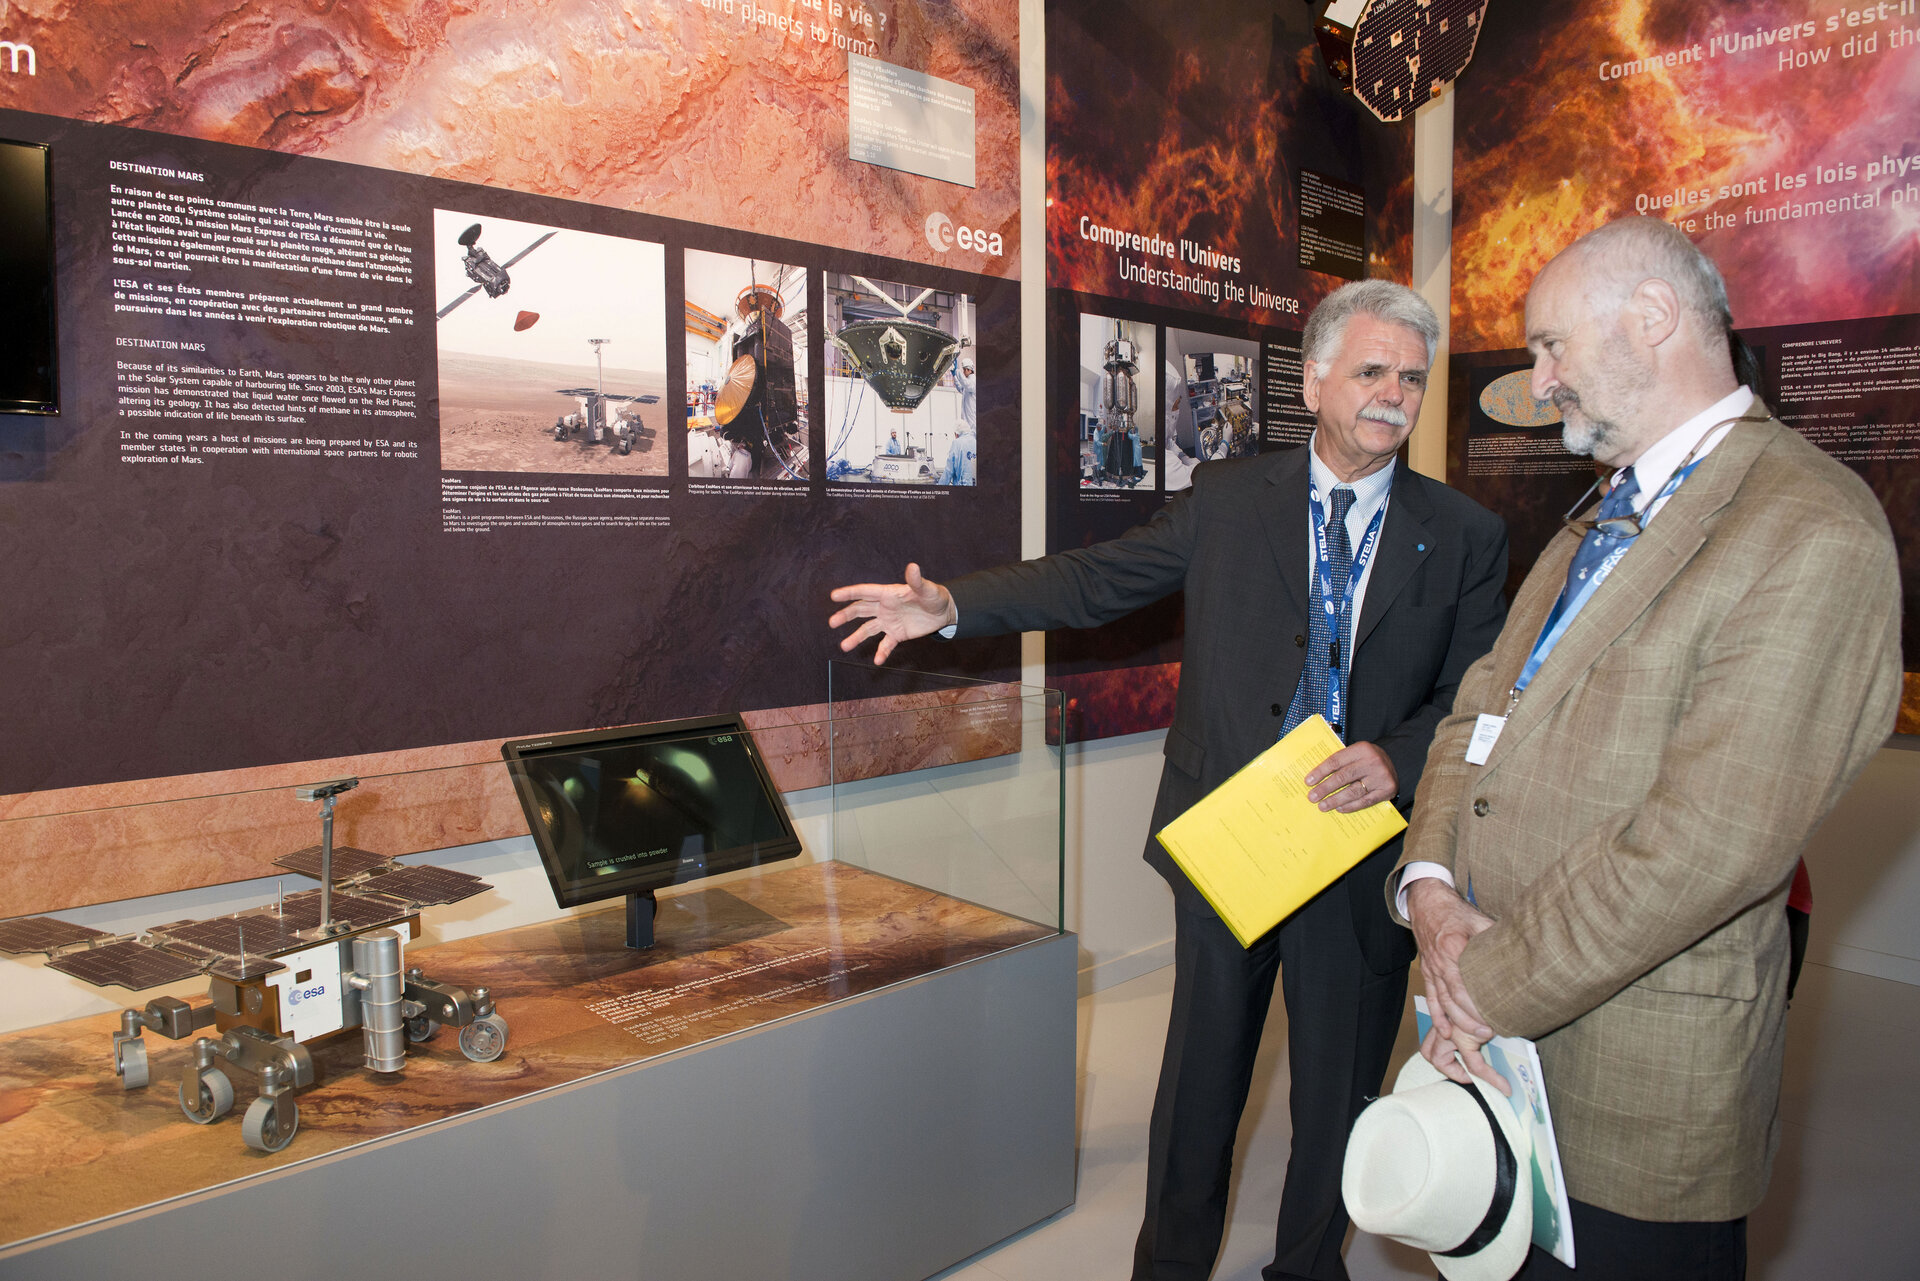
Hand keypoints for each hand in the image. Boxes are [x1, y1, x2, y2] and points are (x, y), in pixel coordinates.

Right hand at [828, 563, 957, 664]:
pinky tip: (877, 661)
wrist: (943, 612)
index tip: (833, 596)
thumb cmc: (934, 596)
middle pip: (860, 611)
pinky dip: (881, 652)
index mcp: (888, 594)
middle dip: (845, 616)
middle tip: (832, 623)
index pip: (865, 592)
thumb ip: (917, 581)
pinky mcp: (897, 634)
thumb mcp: (927, 589)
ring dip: (856, 638)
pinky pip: (886, 644)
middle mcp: (884, 607)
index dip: (849, 593)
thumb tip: (913, 567)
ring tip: (844, 647)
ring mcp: (889, 622)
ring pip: (867, 630)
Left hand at [1304, 741, 1397, 812]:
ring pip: (1353, 791)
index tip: (1308, 782)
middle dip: (1325, 788)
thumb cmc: (1368, 758)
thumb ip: (1340, 760)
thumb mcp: (1356, 752)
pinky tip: (1340, 808)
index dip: (1321, 772)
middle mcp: (1372, 762)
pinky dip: (1351, 806)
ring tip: (1323, 806)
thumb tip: (1316, 777)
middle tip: (1312, 797)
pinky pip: (1365, 801)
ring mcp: (1381, 777)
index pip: (1336, 761)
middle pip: (1344, 777)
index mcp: (1361, 749)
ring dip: (1335, 800)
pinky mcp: (1387, 790)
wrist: (1398, 760)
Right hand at [1406, 876, 1503, 1092]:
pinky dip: (1437, 1017)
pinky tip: (1446, 1032)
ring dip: (1458, 1023)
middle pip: (1453, 1000)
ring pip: (1442, 1003)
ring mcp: (1431, 970)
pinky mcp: (1427, 973)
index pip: (1463, 986)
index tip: (1493, 1018)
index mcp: (1453, 948)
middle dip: (1470, 1021)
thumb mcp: (1480, 921)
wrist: (1427, 903)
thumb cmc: (1457, 912)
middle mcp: (1439, 963)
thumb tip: (1522, 954)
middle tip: (1489, 1034)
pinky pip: (1431, 998)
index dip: (1477, 1006)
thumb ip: (1496, 941)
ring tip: (1476, 1036)